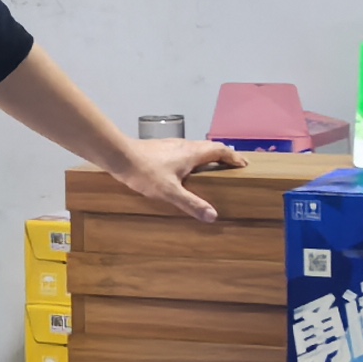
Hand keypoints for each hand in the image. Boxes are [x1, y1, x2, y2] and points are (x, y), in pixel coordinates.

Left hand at [111, 136, 241, 223]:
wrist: (119, 156)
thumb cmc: (146, 172)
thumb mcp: (170, 192)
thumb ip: (191, 203)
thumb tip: (213, 216)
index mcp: (192, 153)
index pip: (220, 150)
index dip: (233, 157)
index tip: (242, 165)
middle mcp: (184, 145)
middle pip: (209, 147)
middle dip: (222, 157)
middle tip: (230, 168)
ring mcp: (171, 145)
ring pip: (196, 149)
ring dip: (207, 157)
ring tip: (211, 170)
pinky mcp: (160, 148)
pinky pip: (183, 152)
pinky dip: (192, 159)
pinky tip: (184, 171)